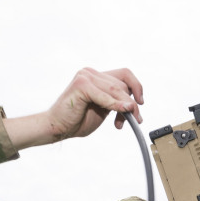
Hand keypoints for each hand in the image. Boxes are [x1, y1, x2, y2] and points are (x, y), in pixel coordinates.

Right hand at [4, 67, 143, 149]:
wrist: (58, 127)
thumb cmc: (78, 120)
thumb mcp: (103, 110)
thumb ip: (116, 103)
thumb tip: (135, 105)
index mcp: (96, 77)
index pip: (124, 74)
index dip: (137, 86)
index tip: (141, 102)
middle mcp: (91, 73)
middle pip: (122, 85)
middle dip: (132, 105)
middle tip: (136, 120)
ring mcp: (86, 76)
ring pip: (117, 90)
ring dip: (126, 108)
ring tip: (126, 122)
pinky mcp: (81, 85)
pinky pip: (105, 96)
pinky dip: (116, 105)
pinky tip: (123, 113)